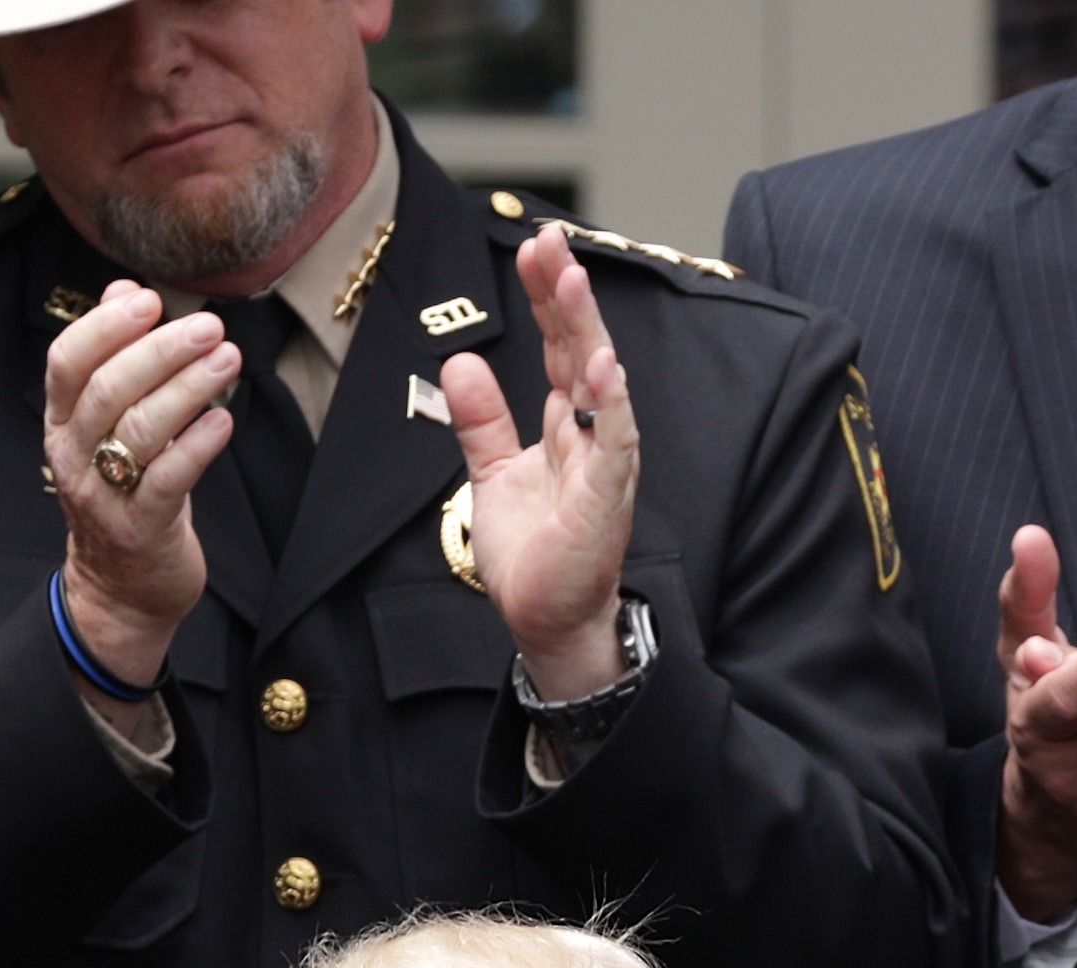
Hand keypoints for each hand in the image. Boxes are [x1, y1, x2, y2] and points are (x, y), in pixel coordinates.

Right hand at [45, 282, 234, 686]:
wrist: (121, 589)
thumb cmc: (124, 492)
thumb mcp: (111, 424)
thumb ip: (115, 356)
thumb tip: (124, 290)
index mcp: (62, 422)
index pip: (67, 362)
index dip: (106, 325)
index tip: (150, 299)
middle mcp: (74, 455)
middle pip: (107, 389)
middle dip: (160, 350)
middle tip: (209, 326)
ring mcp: (104, 495)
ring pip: (139, 429)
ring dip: (188, 388)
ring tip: (227, 359)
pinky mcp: (142, 529)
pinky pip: (168, 479)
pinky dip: (198, 444)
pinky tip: (224, 419)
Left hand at [439, 226, 640, 699]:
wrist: (544, 620)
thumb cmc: (531, 555)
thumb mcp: (490, 474)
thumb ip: (482, 420)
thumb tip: (460, 363)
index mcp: (566, 426)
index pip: (559, 346)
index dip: (547, 297)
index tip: (534, 246)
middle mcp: (592, 436)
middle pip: (582, 349)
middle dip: (566, 293)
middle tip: (551, 239)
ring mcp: (604, 465)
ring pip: (603, 384)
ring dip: (588, 330)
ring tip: (572, 280)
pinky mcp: (606, 500)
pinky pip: (616, 444)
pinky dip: (612, 405)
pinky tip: (604, 367)